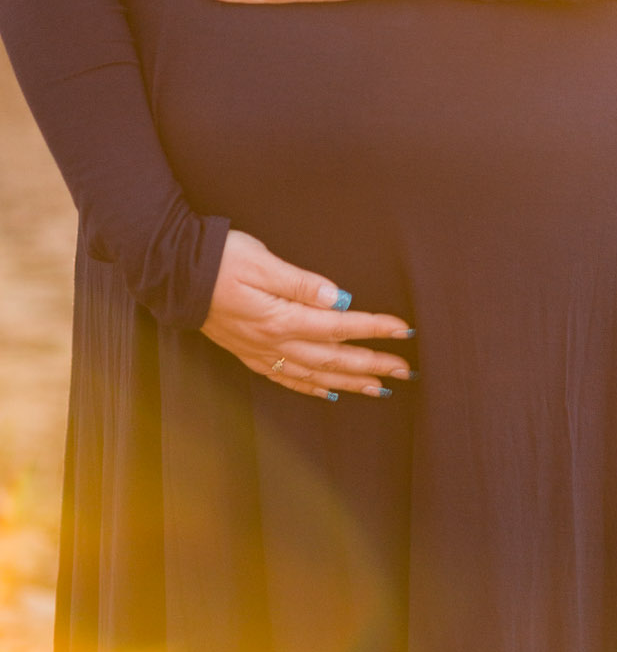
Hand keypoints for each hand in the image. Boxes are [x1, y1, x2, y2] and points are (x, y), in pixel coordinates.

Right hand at [201, 229, 414, 398]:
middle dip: (372, 364)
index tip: (403, 329)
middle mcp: (274, 342)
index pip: (339, 326)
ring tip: (379, 388)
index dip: (373, 329)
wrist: (177, 274)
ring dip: (349, 382)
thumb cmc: (221, 258)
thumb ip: (302, 283)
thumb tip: (339, 298)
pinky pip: (287, 378)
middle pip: (333, 358)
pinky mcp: (250, 353)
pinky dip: (311, 387)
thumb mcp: (263, 262)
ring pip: (314, 374)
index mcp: (281, 318)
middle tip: (405, 370)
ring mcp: (261, 352)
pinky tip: (328, 392)